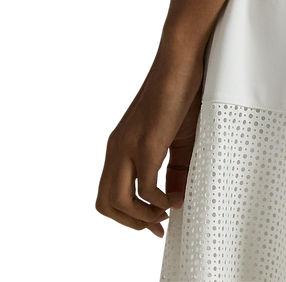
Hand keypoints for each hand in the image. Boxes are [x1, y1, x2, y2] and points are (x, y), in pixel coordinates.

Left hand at [93, 39, 207, 240]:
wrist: (181, 59)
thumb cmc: (180, 92)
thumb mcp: (175, 138)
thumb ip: (171, 169)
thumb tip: (174, 199)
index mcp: (118, 146)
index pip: (106, 194)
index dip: (126, 218)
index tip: (153, 224)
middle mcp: (116, 148)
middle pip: (105, 205)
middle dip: (131, 224)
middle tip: (158, 226)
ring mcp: (129, 146)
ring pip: (118, 202)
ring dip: (143, 217)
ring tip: (166, 214)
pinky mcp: (147, 143)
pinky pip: (145, 187)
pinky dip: (159, 201)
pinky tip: (173, 198)